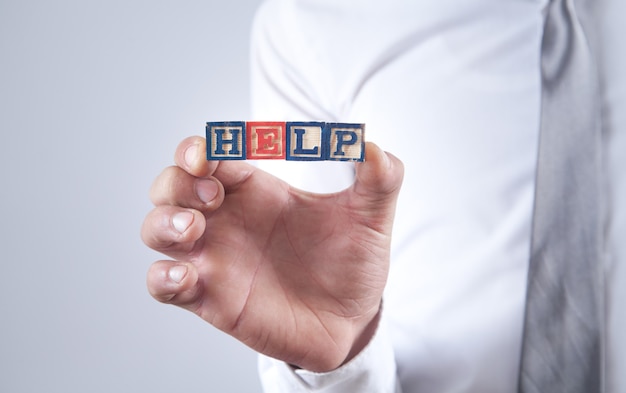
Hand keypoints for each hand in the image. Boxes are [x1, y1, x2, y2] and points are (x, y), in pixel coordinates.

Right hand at [142, 136, 403, 371]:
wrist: (352, 320)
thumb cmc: (353, 264)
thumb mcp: (372, 218)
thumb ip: (380, 178)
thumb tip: (371, 142)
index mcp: (256, 190)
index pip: (210, 155)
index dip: (200, 148)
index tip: (210, 153)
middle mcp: (227, 219)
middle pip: (171, 185)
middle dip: (177, 181)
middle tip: (212, 196)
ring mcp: (214, 258)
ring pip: (157, 229)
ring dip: (163, 222)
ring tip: (192, 228)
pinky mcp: (209, 298)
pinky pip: (162, 284)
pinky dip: (161, 277)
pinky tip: (184, 277)